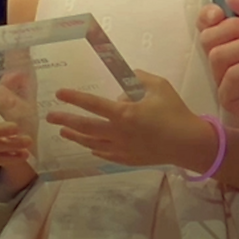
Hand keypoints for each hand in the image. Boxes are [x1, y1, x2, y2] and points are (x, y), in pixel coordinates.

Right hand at [0, 71, 36, 187]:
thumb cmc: (21, 114)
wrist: (25, 138)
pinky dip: (9, 157)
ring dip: (10, 144)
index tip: (9, 102)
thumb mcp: (22, 97)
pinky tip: (23, 155)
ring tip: (28, 142)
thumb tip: (17, 73)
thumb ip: (17, 85)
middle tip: (18, 129)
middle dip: (0, 130)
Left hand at [45, 70, 211, 167]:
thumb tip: (125, 84)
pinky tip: (89, 146)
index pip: (93, 104)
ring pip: (91, 143)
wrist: (187, 143)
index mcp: (124, 113)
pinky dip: (94, 148)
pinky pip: (104, 154)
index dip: (75, 98)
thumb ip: (139, 79)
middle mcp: (118, 132)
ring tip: (63, 132)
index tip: (60, 94)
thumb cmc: (175, 111)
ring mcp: (121, 148)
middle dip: (65, 121)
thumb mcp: (159, 86)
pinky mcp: (127, 159)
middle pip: (85, 127)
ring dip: (75, 136)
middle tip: (50, 117)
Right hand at [197, 0, 238, 149]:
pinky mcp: (231, 100)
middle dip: (234, 28)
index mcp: (229, 39)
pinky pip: (232, 76)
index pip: (204, 24)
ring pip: (218, 56)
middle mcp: (222, 60)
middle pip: (207, 38)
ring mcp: (224, 82)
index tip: (223, 12)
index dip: (208, 15)